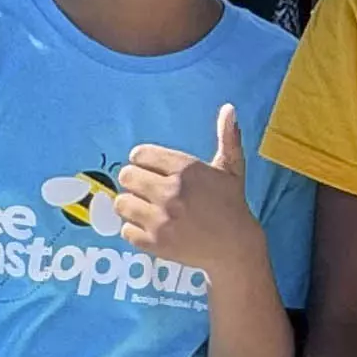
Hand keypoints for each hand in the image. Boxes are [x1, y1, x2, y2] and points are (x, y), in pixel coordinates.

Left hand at [114, 104, 265, 280]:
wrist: (235, 248)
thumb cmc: (231, 205)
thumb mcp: (231, 169)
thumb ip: (227, 137)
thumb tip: (229, 108)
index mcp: (186, 169)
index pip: (140, 154)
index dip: (143, 161)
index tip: (152, 170)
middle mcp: (170, 192)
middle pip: (127, 176)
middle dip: (135, 181)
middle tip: (148, 190)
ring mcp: (161, 219)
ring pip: (121, 203)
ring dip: (131, 205)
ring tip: (146, 209)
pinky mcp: (154, 243)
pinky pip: (125, 230)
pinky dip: (134, 230)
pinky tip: (149, 227)